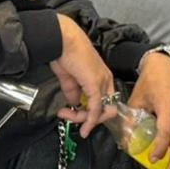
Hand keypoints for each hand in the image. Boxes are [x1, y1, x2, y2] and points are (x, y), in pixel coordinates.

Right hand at [53, 16, 117, 135]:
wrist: (63, 41)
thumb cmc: (65, 53)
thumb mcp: (69, 77)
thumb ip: (73, 92)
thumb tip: (74, 105)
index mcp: (101, 76)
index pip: (103, 100)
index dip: (93, 112)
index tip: (77, 116)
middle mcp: (106, 80)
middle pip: (105, 108)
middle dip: (89, 119)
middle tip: (70, 118)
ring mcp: (102, 82)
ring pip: (99, 111)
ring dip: (82, 119)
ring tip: (65, 115)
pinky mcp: (95, 85)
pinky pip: (95, 109)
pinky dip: (89, 121)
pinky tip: (83, 127)